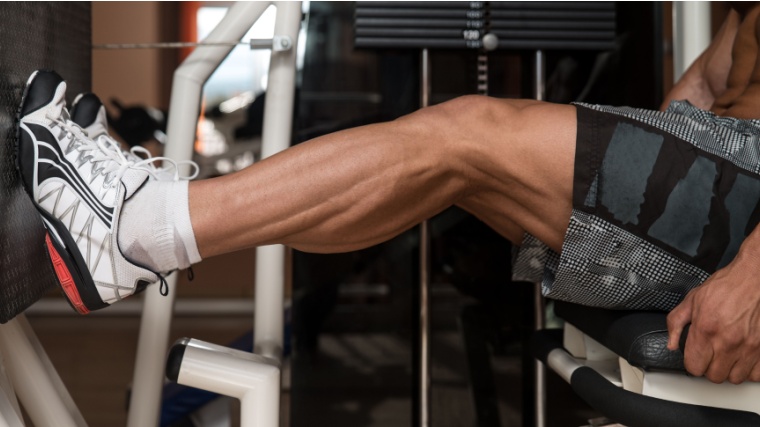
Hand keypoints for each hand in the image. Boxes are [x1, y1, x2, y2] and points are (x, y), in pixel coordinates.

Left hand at [667, 251, 759, 383]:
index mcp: (705, 330)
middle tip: (711, 355)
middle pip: (714, 376)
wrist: (753, 278)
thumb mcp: (691, 300)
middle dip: (709, 368)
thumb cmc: (725, 287)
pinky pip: (756, 375)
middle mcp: (727, 342)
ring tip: (727, 356)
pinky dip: (749, 370)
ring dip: (729, 370)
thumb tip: (671, 344)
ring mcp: (749, 346)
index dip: (692, 363)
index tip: (695, 356)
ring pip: (735, 378)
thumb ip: (676, 324)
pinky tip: (742, 358)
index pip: (694, 367)